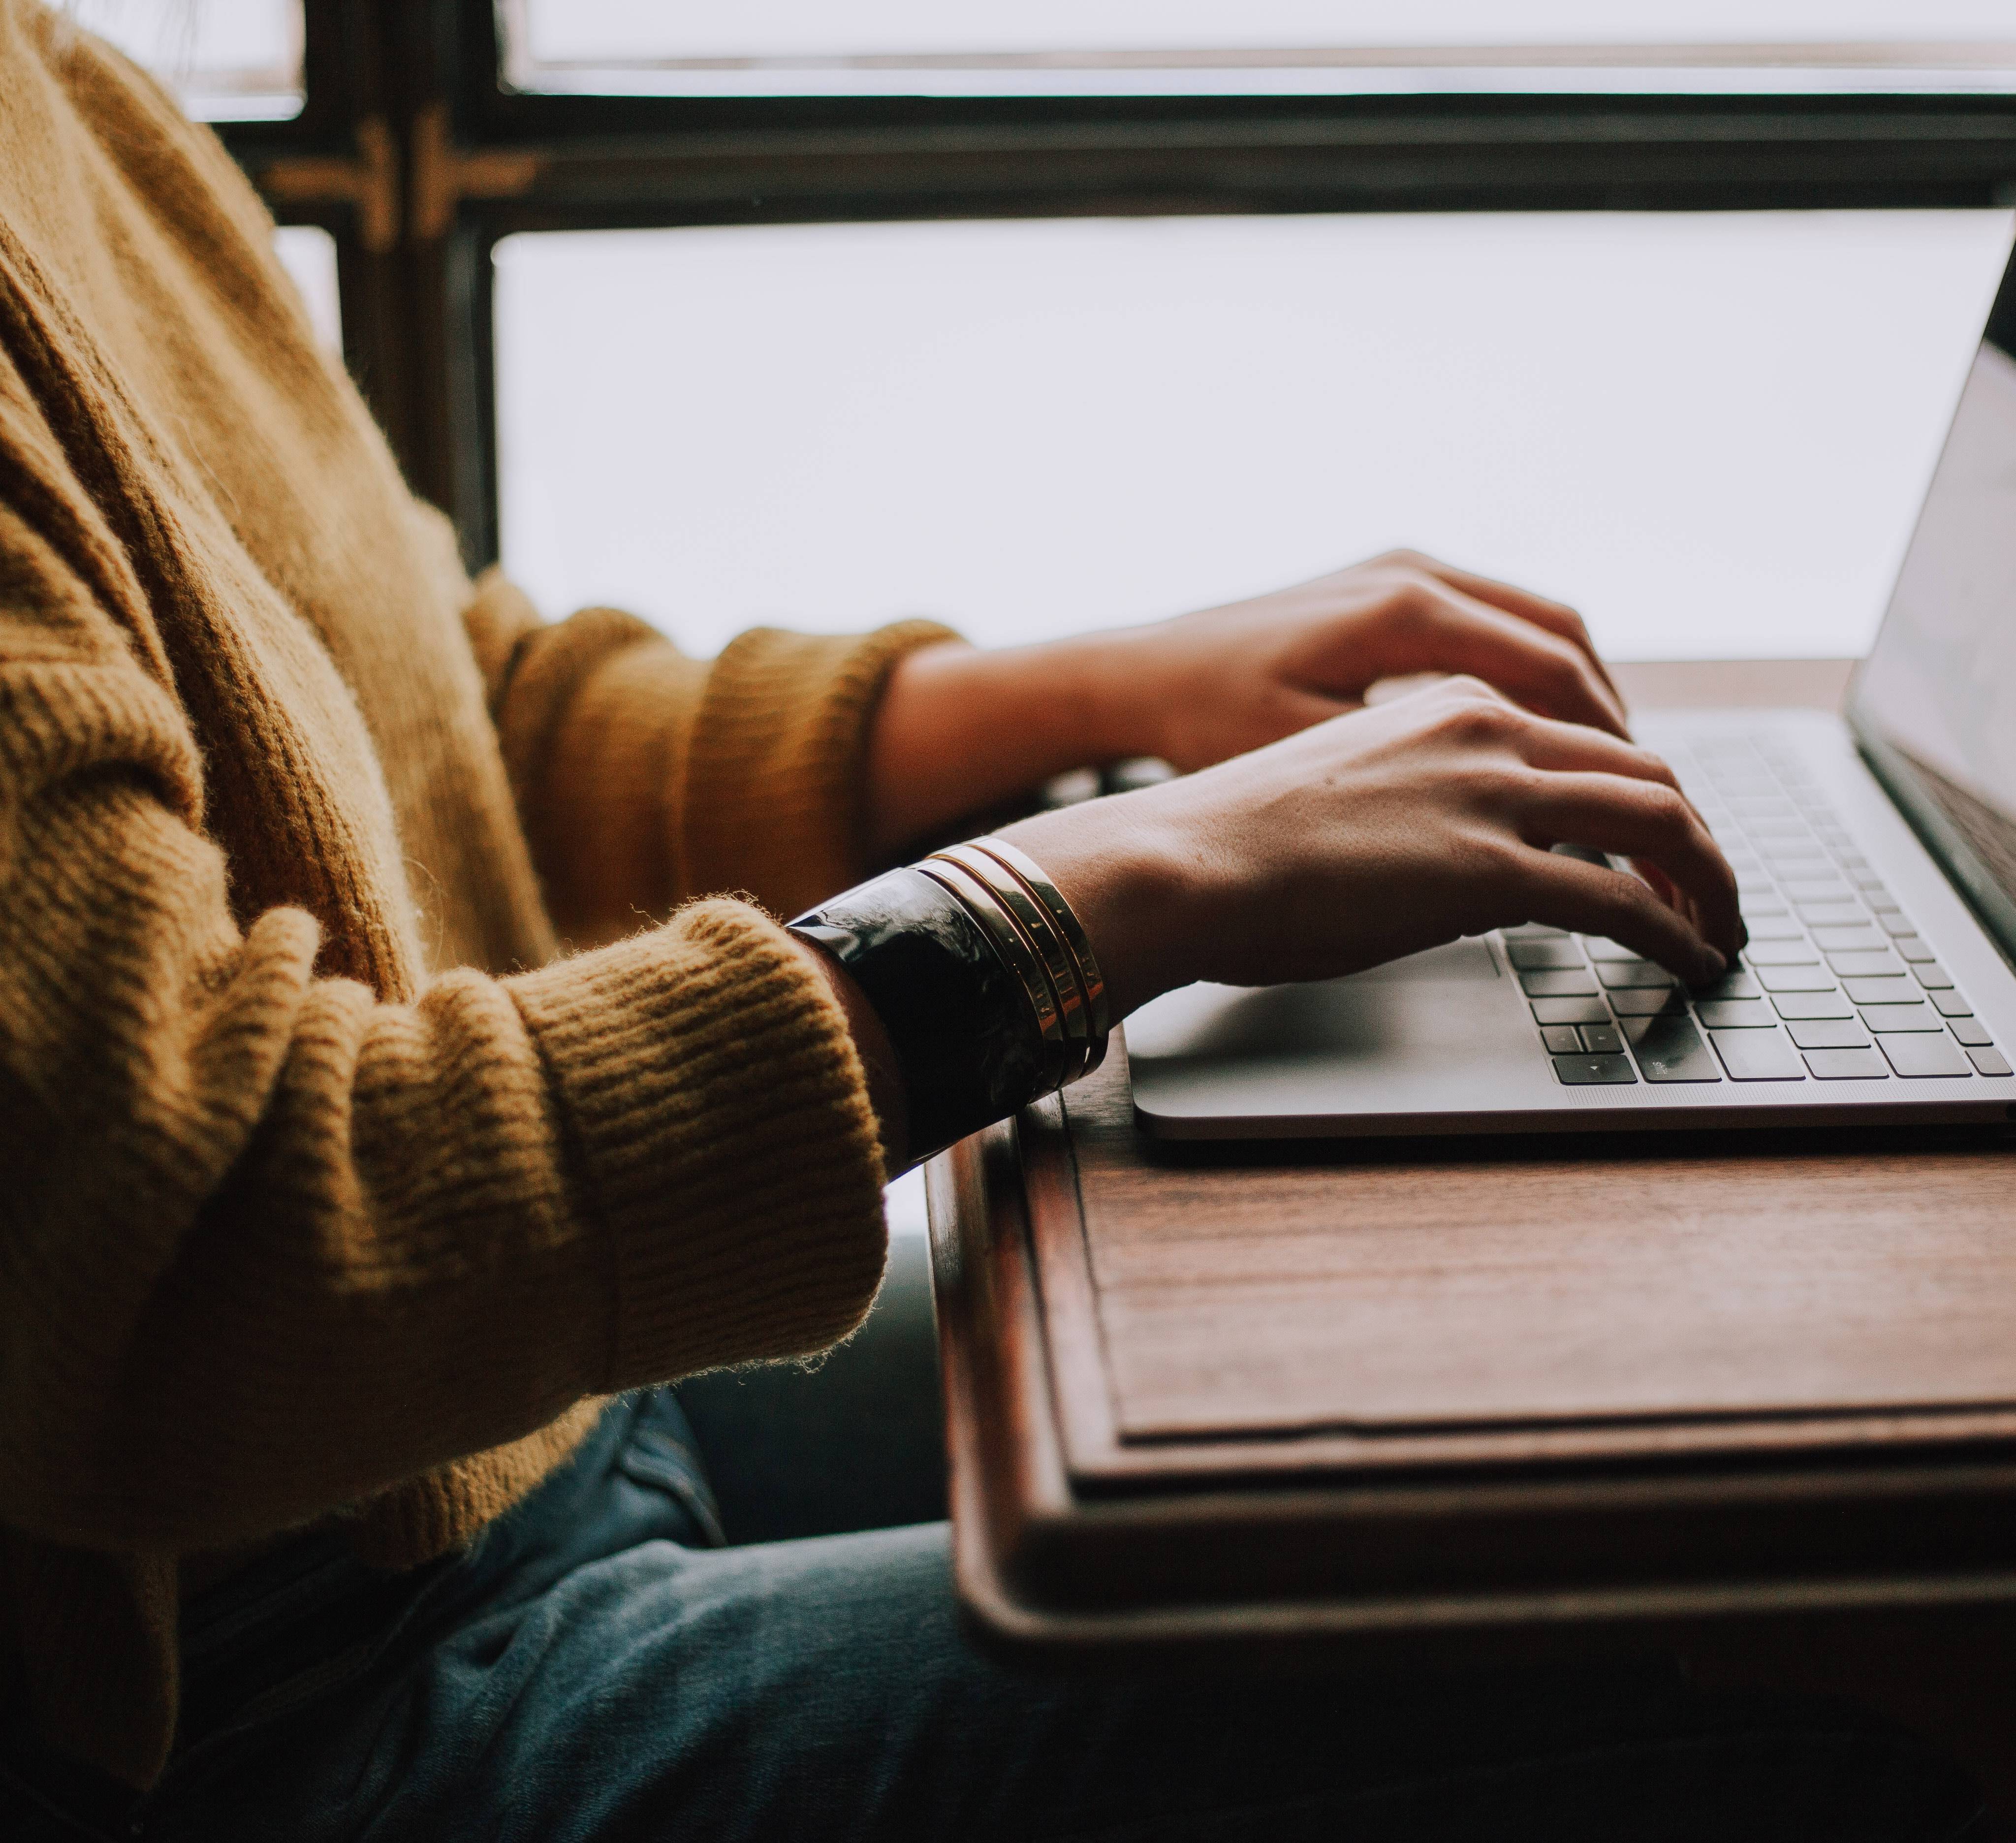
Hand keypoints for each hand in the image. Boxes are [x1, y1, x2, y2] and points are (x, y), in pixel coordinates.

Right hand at [1001, 675, 1741, 1019]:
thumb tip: (1455, 860)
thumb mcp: (1345, 789)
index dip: (1641, 793)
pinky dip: (1676, 931)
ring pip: (1659, 820)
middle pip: (1644, 771)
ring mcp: (1492, 795)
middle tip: (1714, 889)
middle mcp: (1485, 730)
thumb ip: (1421, 802)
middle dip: (1697, 838)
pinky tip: (1690, 960)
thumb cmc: (1233, 840)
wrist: (1180, 859)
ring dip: (1708, 880)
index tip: (1657, 841)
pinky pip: (1624, 900)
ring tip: (1721, 929)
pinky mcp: (1489, 869)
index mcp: (1448, 704)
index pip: (1585, 738)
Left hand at [1109, 549, 1627, 770]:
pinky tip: (1535, 731)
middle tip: (1642, 791)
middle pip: (1560, 638)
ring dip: (1578, 692)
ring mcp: (1403, 569)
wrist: (1140, 673)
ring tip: (1604, 767)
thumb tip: (1516, 816)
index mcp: (1405, 611)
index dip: (1607, 742)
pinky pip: (1493, 619)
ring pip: (1536, 622)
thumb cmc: (1208, 722)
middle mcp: (1414, 573)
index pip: (1551, 671)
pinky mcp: (1387, 583)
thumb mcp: (1312, 758)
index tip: (1638, 799)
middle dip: (1609, 718)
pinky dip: (1531, 672)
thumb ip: (1416, 777)